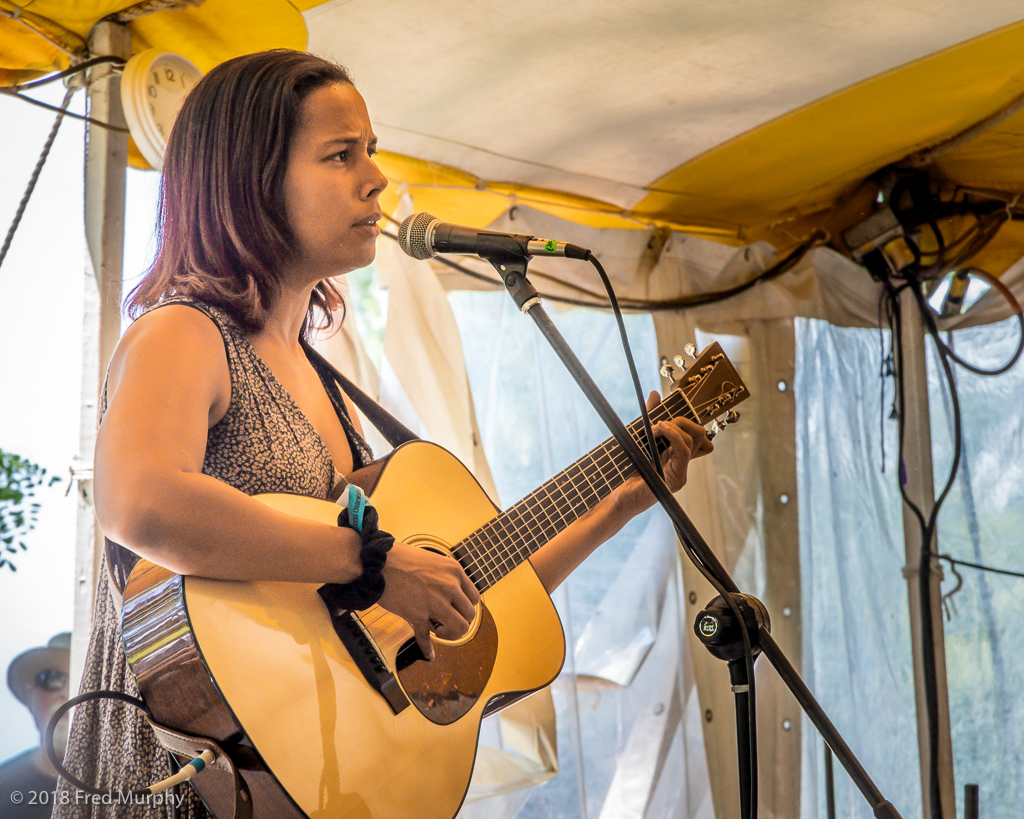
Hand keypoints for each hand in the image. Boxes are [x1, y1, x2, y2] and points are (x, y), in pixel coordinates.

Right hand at [378, 543, 479, 659]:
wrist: (378, 562)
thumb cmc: (400, 558)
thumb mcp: (432, 560)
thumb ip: (445, 576)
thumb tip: (452, 593)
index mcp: (454, 571)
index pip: (474, 597)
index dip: (466, 607)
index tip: (456, 610)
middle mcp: (449, 587)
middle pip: (469, 615)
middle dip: (460, 622)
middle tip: (447, 622)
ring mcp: (435, 602)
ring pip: (459, 628)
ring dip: (451, 634)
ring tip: (440, 631)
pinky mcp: (417, 615)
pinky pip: (426, 638)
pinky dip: (428, 648)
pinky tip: (430, 654)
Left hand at [617, 391, 713, 515]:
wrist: (616, 495)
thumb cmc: (625, 468)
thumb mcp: (638, 437)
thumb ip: (649, 417)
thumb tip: (655, 394)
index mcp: (675, 454)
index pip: (696, 433)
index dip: (685, 419)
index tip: (664, 417)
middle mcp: (682, 463)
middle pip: (699, 433)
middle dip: (681, 420)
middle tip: (660, 423)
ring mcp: (681, 472)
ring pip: (694, 439)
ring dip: (673, 427)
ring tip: (653, 428)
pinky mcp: (676, 480)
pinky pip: (684, 451)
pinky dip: (673, 436)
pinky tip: (659, 430)